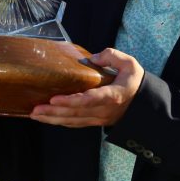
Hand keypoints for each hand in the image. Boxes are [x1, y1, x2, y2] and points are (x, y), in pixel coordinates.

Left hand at [29, 48, 143, 127]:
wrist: (145, 103)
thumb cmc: (134, 81)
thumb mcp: (129, 63)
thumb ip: (112, 57)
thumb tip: (93, 58)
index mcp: (113, 96)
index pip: (90, 100)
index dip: (71, 101)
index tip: (54, 99)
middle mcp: (104, 111)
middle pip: (76, 114)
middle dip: (53, 112)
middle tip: (34, 109)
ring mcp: (99, 119)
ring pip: (73, 121)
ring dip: (53, 119)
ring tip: (34, 115)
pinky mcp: (96, 121)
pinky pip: (76, 123)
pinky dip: (60, 122)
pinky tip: (47, 118)